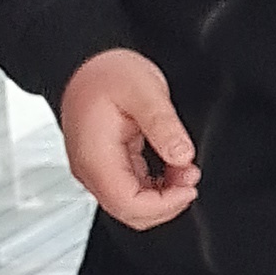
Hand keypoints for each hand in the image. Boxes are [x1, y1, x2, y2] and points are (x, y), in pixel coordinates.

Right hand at [60, 49, 198, 226]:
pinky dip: (157, 185)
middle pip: (130, 213)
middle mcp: (91, 169)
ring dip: (164, 194)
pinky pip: (133, 190)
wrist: (85, 62)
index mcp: (95, 156)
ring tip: (184, 166)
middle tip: (190, 174)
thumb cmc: (106, 72)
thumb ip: (164, 125)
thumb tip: (182, 156)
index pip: (128, 204)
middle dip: (168, 202)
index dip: (165, 205)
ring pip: (133, 205)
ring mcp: (97, 169)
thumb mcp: (144, 90)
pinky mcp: (106, 165)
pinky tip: (171, 164)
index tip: (190, 185)